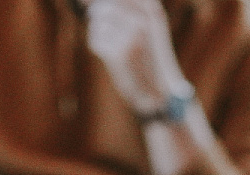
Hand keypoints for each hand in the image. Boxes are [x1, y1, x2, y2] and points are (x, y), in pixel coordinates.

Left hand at [85, 0, 190, 116]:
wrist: (157, 91)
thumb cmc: (148, 57)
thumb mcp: (147, 27)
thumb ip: (126, 10)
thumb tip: (92, 4)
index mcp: (152, 12)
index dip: (108, 5)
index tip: (101, 9)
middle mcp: (143, 21)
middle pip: (105, 8)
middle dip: (100, 20)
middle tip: (107, 34)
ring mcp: (131, 37)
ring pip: (98, 24)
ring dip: (99, 35)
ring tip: (113, 47)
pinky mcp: (119, 53)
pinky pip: (95, 40)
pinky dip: (98, 48)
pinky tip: (111, 57)